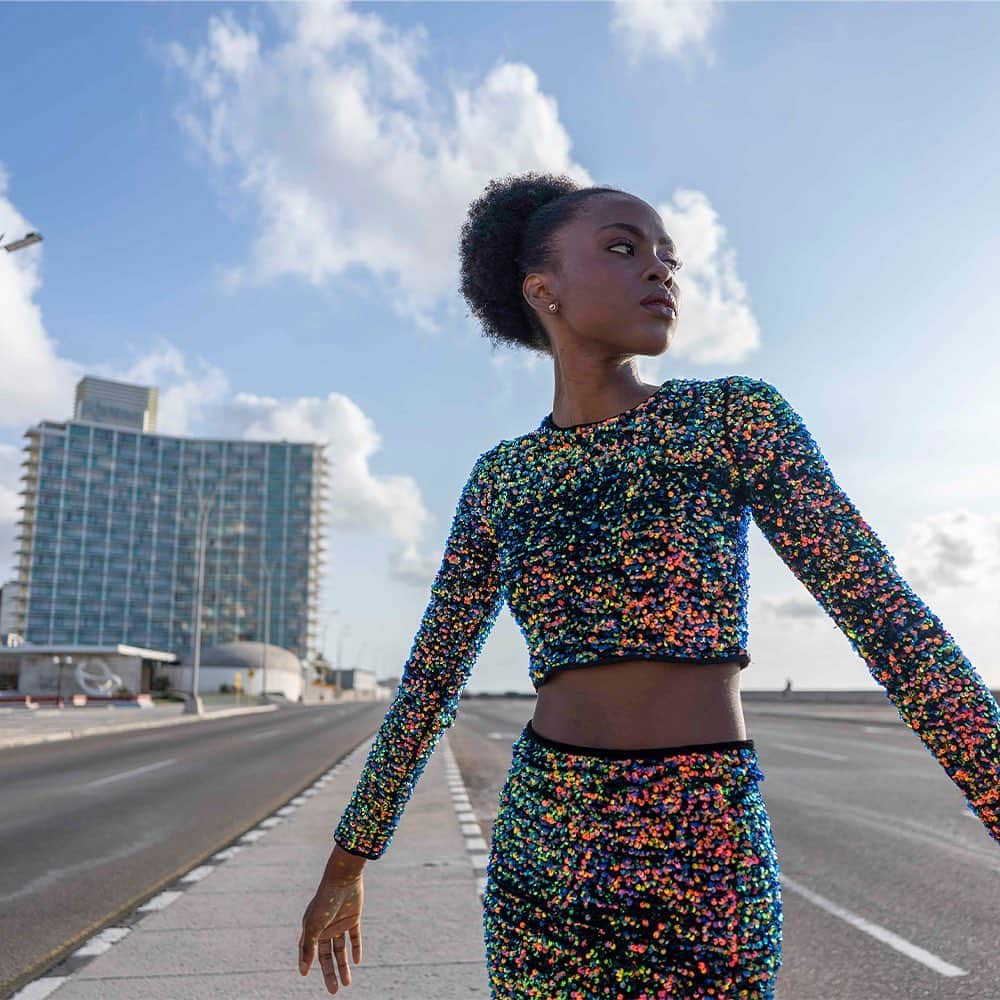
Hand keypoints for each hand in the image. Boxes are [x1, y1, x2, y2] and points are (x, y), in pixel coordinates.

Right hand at [298, 873, 363, 992]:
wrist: (343, 879)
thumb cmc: (325, 901)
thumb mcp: (314, 926)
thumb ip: (308, 948)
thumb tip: (303, 970)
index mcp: (312, 928)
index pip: (308, 951)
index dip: (307, 962)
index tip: (305, 975)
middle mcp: (325, 927)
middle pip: (327, 955)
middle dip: (330, 972)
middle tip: (334, 990)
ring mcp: (340, 923)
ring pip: (341, 950)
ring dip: (344, 966)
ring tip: (347, 983)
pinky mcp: (353, 918)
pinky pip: (354, 938)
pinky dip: (356, 949)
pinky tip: (357, 961)